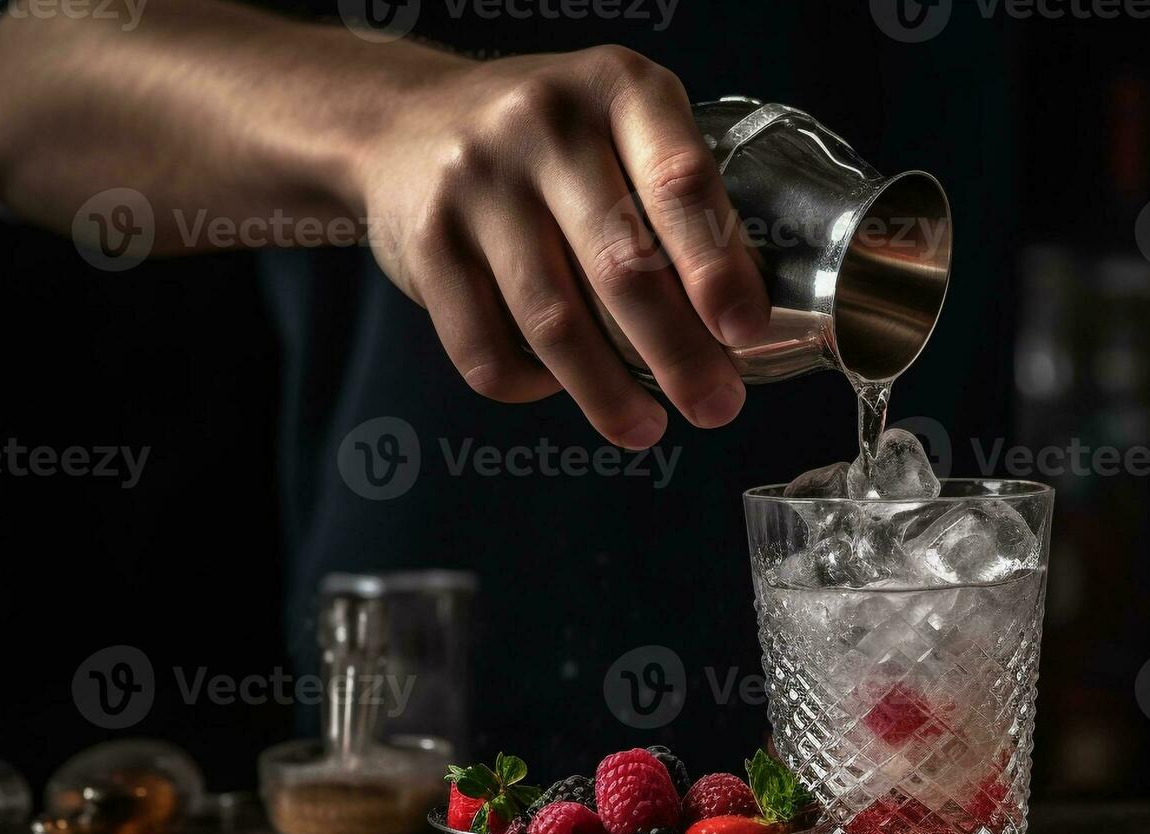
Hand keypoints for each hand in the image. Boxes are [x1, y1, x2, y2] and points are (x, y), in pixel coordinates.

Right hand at [359, 46, 769, 447]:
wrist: (405, 122)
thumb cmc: (550, 142)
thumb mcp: (623, 127)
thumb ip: (678, 198)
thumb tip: (738, 322)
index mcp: (617, 90)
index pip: (679, 182)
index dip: (718, 267)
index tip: (744, 331)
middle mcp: (542, 127)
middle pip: (621, 266)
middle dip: (679, 353)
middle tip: (716, 405)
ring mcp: (476, 185)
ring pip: (554, 322)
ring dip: (608, 392)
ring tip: (647, 427)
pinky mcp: (426, 245)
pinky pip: (485, 348)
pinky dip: (530, 385)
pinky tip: (559, 386)